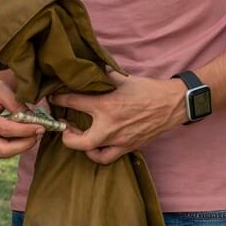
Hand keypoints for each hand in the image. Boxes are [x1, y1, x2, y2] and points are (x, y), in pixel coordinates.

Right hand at [0, 80, 44, 159]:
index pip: (5, 129)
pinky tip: (20, 137)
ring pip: (5, 154)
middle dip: (25, 144)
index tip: (41, 127)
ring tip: (31, 134)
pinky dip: (14, 148)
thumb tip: (30, 117)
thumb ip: (15, 102)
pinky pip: (2, 154)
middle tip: (38, 134)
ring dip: (21, 146)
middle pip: (4, 149)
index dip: (25, 130)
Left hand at [53, 73, 186, 163]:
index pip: (72, 103)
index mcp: (105, 105)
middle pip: (76, 140)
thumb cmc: (147, 89)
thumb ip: (102, 75)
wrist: (172, 104)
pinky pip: (107, 157)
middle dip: (65, 134)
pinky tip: (96, 144)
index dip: (58, 99)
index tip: (52, 98)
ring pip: (91, 152)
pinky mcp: (128, 147)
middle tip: (64, 125)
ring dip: (81, 145)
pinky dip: (97, 153)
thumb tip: (87, 67)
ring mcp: (119, 140)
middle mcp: (109, 126)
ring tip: (79, 135)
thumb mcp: (121, 78)